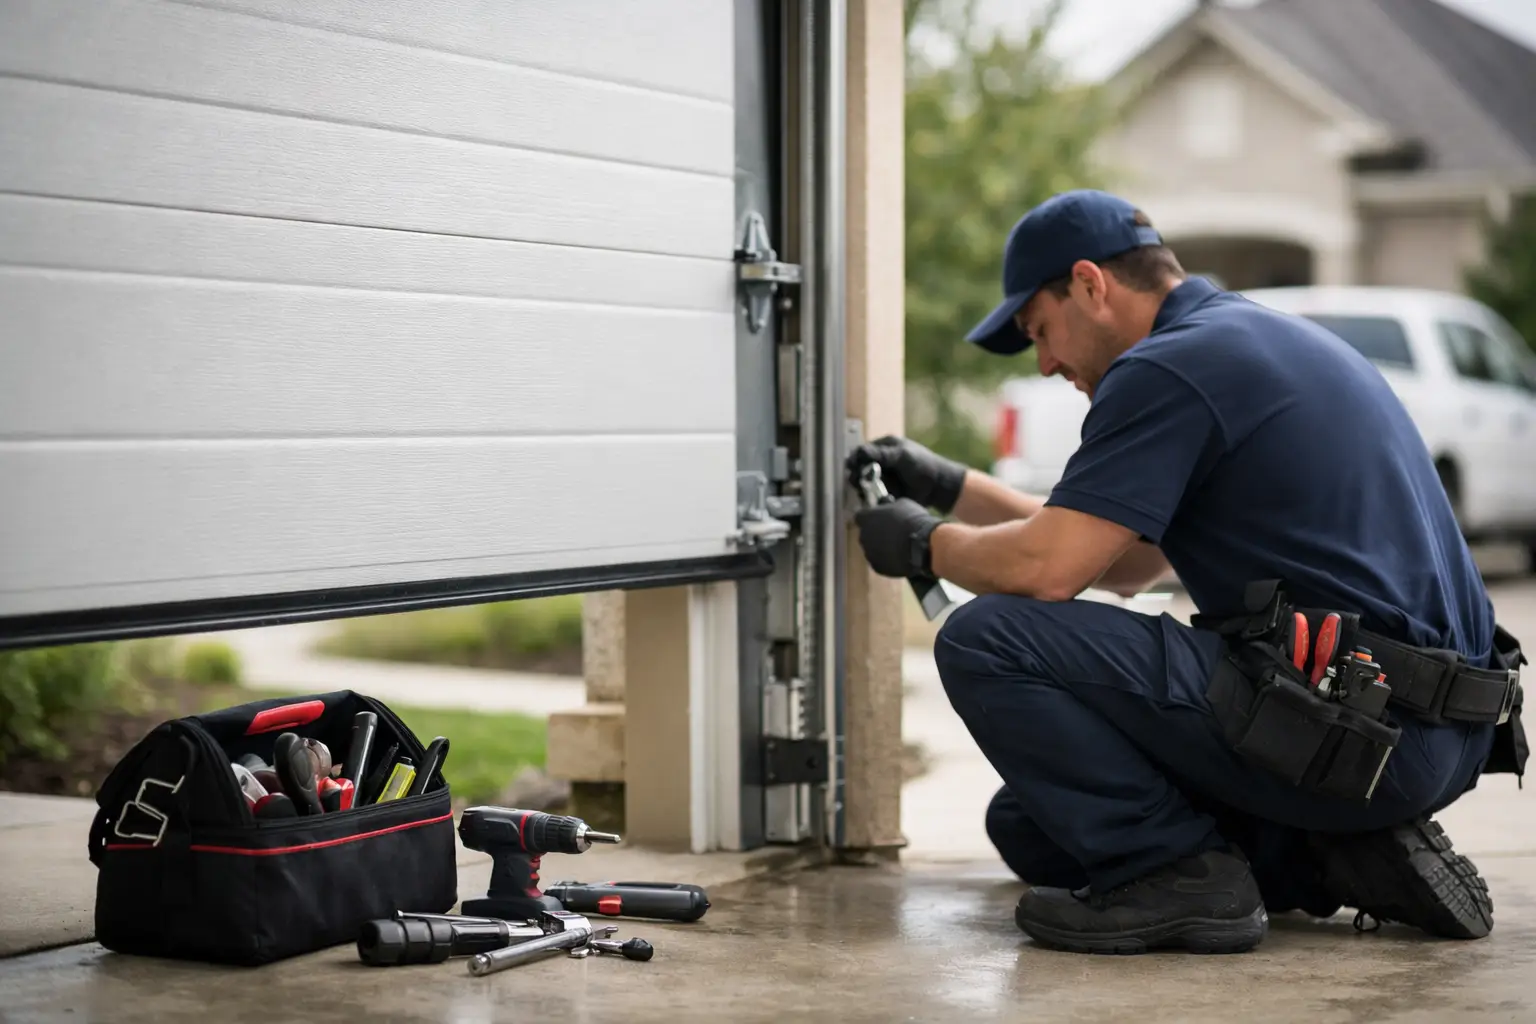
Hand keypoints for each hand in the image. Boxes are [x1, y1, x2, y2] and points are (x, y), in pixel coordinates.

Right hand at [845, 436, 967, 512]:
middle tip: (856, 481)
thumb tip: (858, 451)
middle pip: (859, 467)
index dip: (855, 459)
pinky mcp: (885, 491)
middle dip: (856, 474)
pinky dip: (868, 497)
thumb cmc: (923, 465)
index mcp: (884, 447)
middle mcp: (880, 461)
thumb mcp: (902, 455)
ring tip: (863, 491)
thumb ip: (881, 454)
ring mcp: (882, 477)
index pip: (862, 451)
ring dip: (861, 486)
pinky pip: (871, 494)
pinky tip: (869, 499)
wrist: (938, 487)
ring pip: (863, 482)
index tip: (852, 467)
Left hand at [853, 498, 941, 578]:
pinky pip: (880, 562)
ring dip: (881, 547)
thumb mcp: (902, 504)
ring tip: (898, 547)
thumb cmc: (912, 520)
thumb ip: (889, 506)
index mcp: (866, 518)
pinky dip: (887, 560)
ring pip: (872, 549)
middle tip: (891, 532)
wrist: (922, 545)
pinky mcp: (878, 568)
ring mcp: (869, 554)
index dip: (870, 517)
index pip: (860, 516)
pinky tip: (900, 557)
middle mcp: (863, 536)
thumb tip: (888, 505)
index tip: (879, 517)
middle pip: (866, 534)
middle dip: (875, 533)